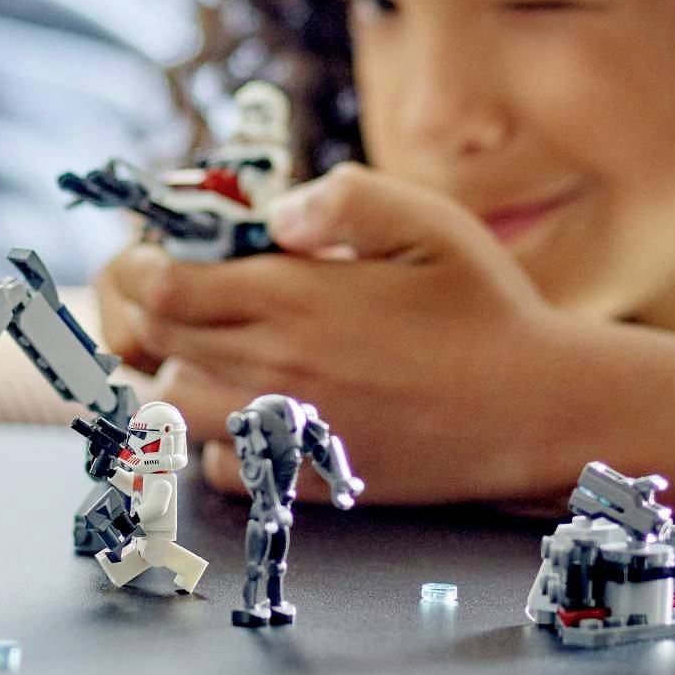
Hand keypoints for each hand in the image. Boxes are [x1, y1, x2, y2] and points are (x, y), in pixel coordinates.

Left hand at [104, 164, 602, 506]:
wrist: (533, 410)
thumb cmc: (482, 305)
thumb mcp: (425, 220)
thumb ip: (342, 197)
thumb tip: (273, 211)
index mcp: (293, 298)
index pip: (163, 288)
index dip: (141, 264)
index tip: (151, 248)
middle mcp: (274, 369)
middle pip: (155, 344)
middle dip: (142, 310)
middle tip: (163, 286)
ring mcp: (285, 430)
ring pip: (173, 411)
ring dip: (171, 372)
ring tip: (200, 342)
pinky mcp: (305, 478)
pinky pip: (221, 466)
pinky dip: (214, 437)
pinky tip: (247, 403)